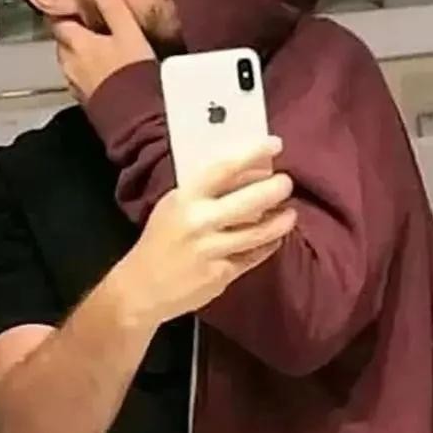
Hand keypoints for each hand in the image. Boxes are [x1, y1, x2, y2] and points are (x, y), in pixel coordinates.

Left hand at [50, 0, 154, 102]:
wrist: (136, 119)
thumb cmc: (132, 73)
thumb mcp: (128, 32)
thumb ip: (112, 4)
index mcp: (76, 43)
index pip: (59, 20)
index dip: (65, 9)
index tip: (73, 1)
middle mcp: (69, 63)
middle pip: (64, 41)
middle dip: (73, 31)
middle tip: (90, 21)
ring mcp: (76, 84)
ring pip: (71, 61)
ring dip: (80, 52)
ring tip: (99, 45)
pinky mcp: (87, 100)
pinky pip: (81, 78)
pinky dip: (88, 70)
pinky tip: (105, 70)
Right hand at [116, 137, 295, 324]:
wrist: (142, 288)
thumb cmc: (161, 239)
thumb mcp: (175, 205)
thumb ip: (206, 190)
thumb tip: (248, 172)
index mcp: (185, 198)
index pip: (224, 168)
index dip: (252, 154)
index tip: (274, 144)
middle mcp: (200, 222)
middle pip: (249, 202)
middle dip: (275, 189)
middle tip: (287, 182)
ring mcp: (212, 251)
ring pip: (258, 232)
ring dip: (280, 221)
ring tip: (290, 213)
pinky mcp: (221, 275)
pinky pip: (254, 256)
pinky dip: (269, 244)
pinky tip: (275, 237)